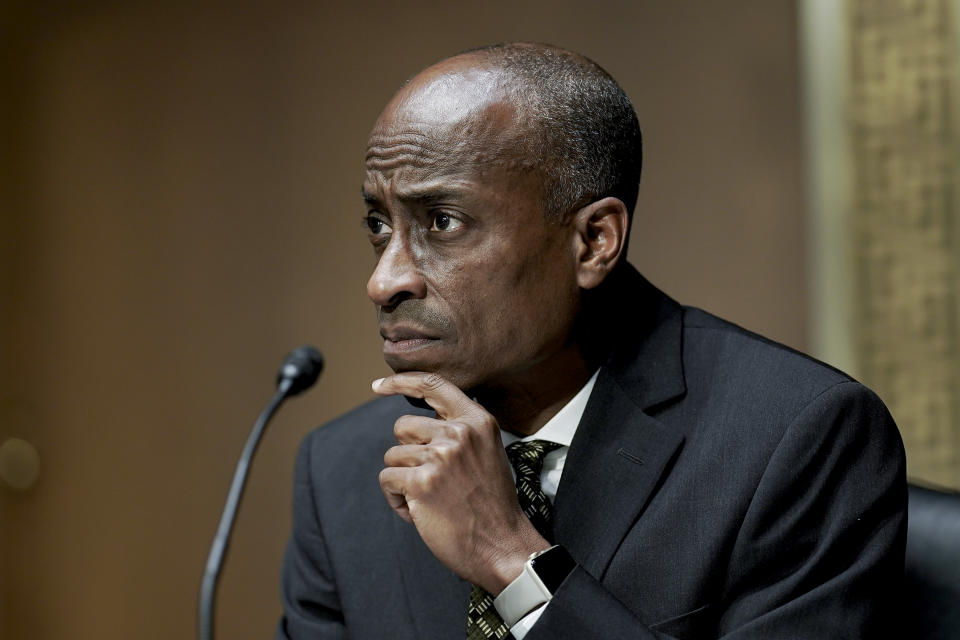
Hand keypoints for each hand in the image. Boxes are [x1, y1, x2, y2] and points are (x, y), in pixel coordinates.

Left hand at [374, 372, 550, 593]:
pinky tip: (419, 512)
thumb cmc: (490, 504)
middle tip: (433, 480)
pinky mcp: (421, 482)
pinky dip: (396, 499)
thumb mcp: (487, 452)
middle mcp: (459, 432)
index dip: (400, 381)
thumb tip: (418, 422)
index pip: (433, 384)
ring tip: (429, 499)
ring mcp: (440, 456)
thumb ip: (459, 431)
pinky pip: (387, 479)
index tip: (379, 385)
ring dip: (403, 479)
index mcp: (477, 421)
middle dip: (408, 453)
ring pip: (393, 455)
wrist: (503, 544)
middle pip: (403, 426)